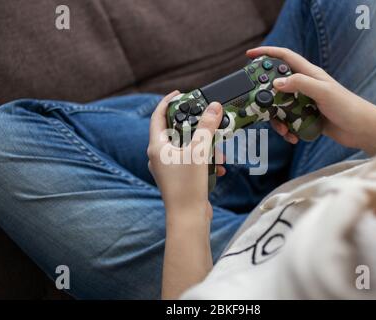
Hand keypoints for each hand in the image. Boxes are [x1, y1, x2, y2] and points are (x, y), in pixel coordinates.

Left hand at [147, 91, 223, 219]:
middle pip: (176, 131)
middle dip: (196, 128)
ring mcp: (167, 168)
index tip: (180, 93)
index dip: (168, 102)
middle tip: (208, 120)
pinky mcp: (178, 177)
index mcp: (157, 147)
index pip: (158, 116)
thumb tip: (214, 107)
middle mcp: (159, 156)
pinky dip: (204, 161)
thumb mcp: (200, 152)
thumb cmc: (188, 187)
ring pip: (187, 148)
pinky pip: (191, 161)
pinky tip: (218, 167)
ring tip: (219, 153)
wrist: (188, 219)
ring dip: (205, 147)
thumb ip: (207, 127)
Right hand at [247, 47, 375, 154]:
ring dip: (278, 119)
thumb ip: (300, 83)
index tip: (250, 55)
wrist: (361, 129)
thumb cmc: (348, 106)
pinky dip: (287, 130)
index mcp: (310, 74)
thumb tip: (276, 82)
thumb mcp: (323, 91)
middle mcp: (305, 86)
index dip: (267, 53)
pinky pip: (289, 122)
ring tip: (283, 129)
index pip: (285, 57)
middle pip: (277, 85)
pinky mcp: (306, 118)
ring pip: (281, 107)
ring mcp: (305, 103)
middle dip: (266, 95)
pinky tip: (292, 136)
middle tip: (258, 103)